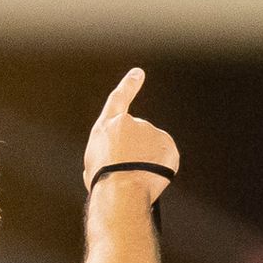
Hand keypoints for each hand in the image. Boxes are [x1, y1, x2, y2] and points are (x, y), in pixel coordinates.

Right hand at [82, 69, 178, 200]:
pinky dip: (159, 167)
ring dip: (145, 160)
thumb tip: (119, 158)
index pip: (119, 99)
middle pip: (136, 136)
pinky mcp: (168, 145)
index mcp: (108, 126)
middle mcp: (132, 123)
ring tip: (134, 177)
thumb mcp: (94, 164)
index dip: (129, 85)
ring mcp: (152, 132)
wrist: (122, 188)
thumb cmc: (103, 180)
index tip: (138, 73)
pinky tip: (149, 177)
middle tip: (124, 172)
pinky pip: (164, 157)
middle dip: (133, 152)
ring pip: (151, 147)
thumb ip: (108, 153)